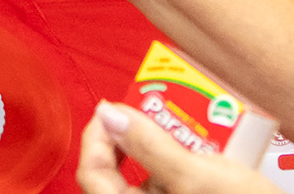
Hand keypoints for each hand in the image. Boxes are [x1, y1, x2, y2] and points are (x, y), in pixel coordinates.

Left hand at [78, 102, 282, 193]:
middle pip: (115, 177)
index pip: (91, 175)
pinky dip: (179, 168)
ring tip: (179, 127)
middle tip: (145, 113)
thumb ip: (151, 146)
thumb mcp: (199, 176)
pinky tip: (202, 151)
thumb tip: (109, 115)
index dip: (96, 137)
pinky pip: (169, 186)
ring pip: (145, 181)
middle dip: (130, 140)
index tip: (113, 108)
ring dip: (157, 152)